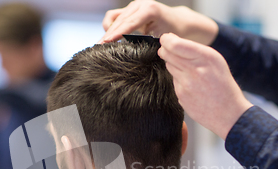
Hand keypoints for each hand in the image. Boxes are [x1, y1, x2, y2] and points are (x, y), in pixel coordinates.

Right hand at [100, 0, 218, 45]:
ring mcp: (133, 6)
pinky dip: (111, 27)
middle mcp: (140, 4)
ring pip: (113, 18)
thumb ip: (149, 44)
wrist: (178, 22)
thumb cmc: (173, 33)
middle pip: (119, 21)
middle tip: (99, 49)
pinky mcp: (129, 9)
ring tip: (103, 46)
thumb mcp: (163, 39)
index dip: (116, 33)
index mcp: (150, 10)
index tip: (106, 42)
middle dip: (108, 35)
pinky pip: (114, 16)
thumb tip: (134, 54)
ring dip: (108, 32)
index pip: (129, 23)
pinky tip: (110, 39)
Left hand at [158, 33, 252, 139]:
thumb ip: (195, 50)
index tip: (165, 39)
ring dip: (173, 65)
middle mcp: (195, 70)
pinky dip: (179, 80)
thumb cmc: (223, 84)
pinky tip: (191, 86)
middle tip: (166, 49)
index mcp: (206, 58)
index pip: (175, 45)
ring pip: (169, 67)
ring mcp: (186, 85)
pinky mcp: (181, 96)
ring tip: (188, 70)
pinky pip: (174, 82)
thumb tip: (172, 40)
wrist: (229, 113)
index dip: (166, 40)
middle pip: (168, 54)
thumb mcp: (216, 61)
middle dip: (165, 50)